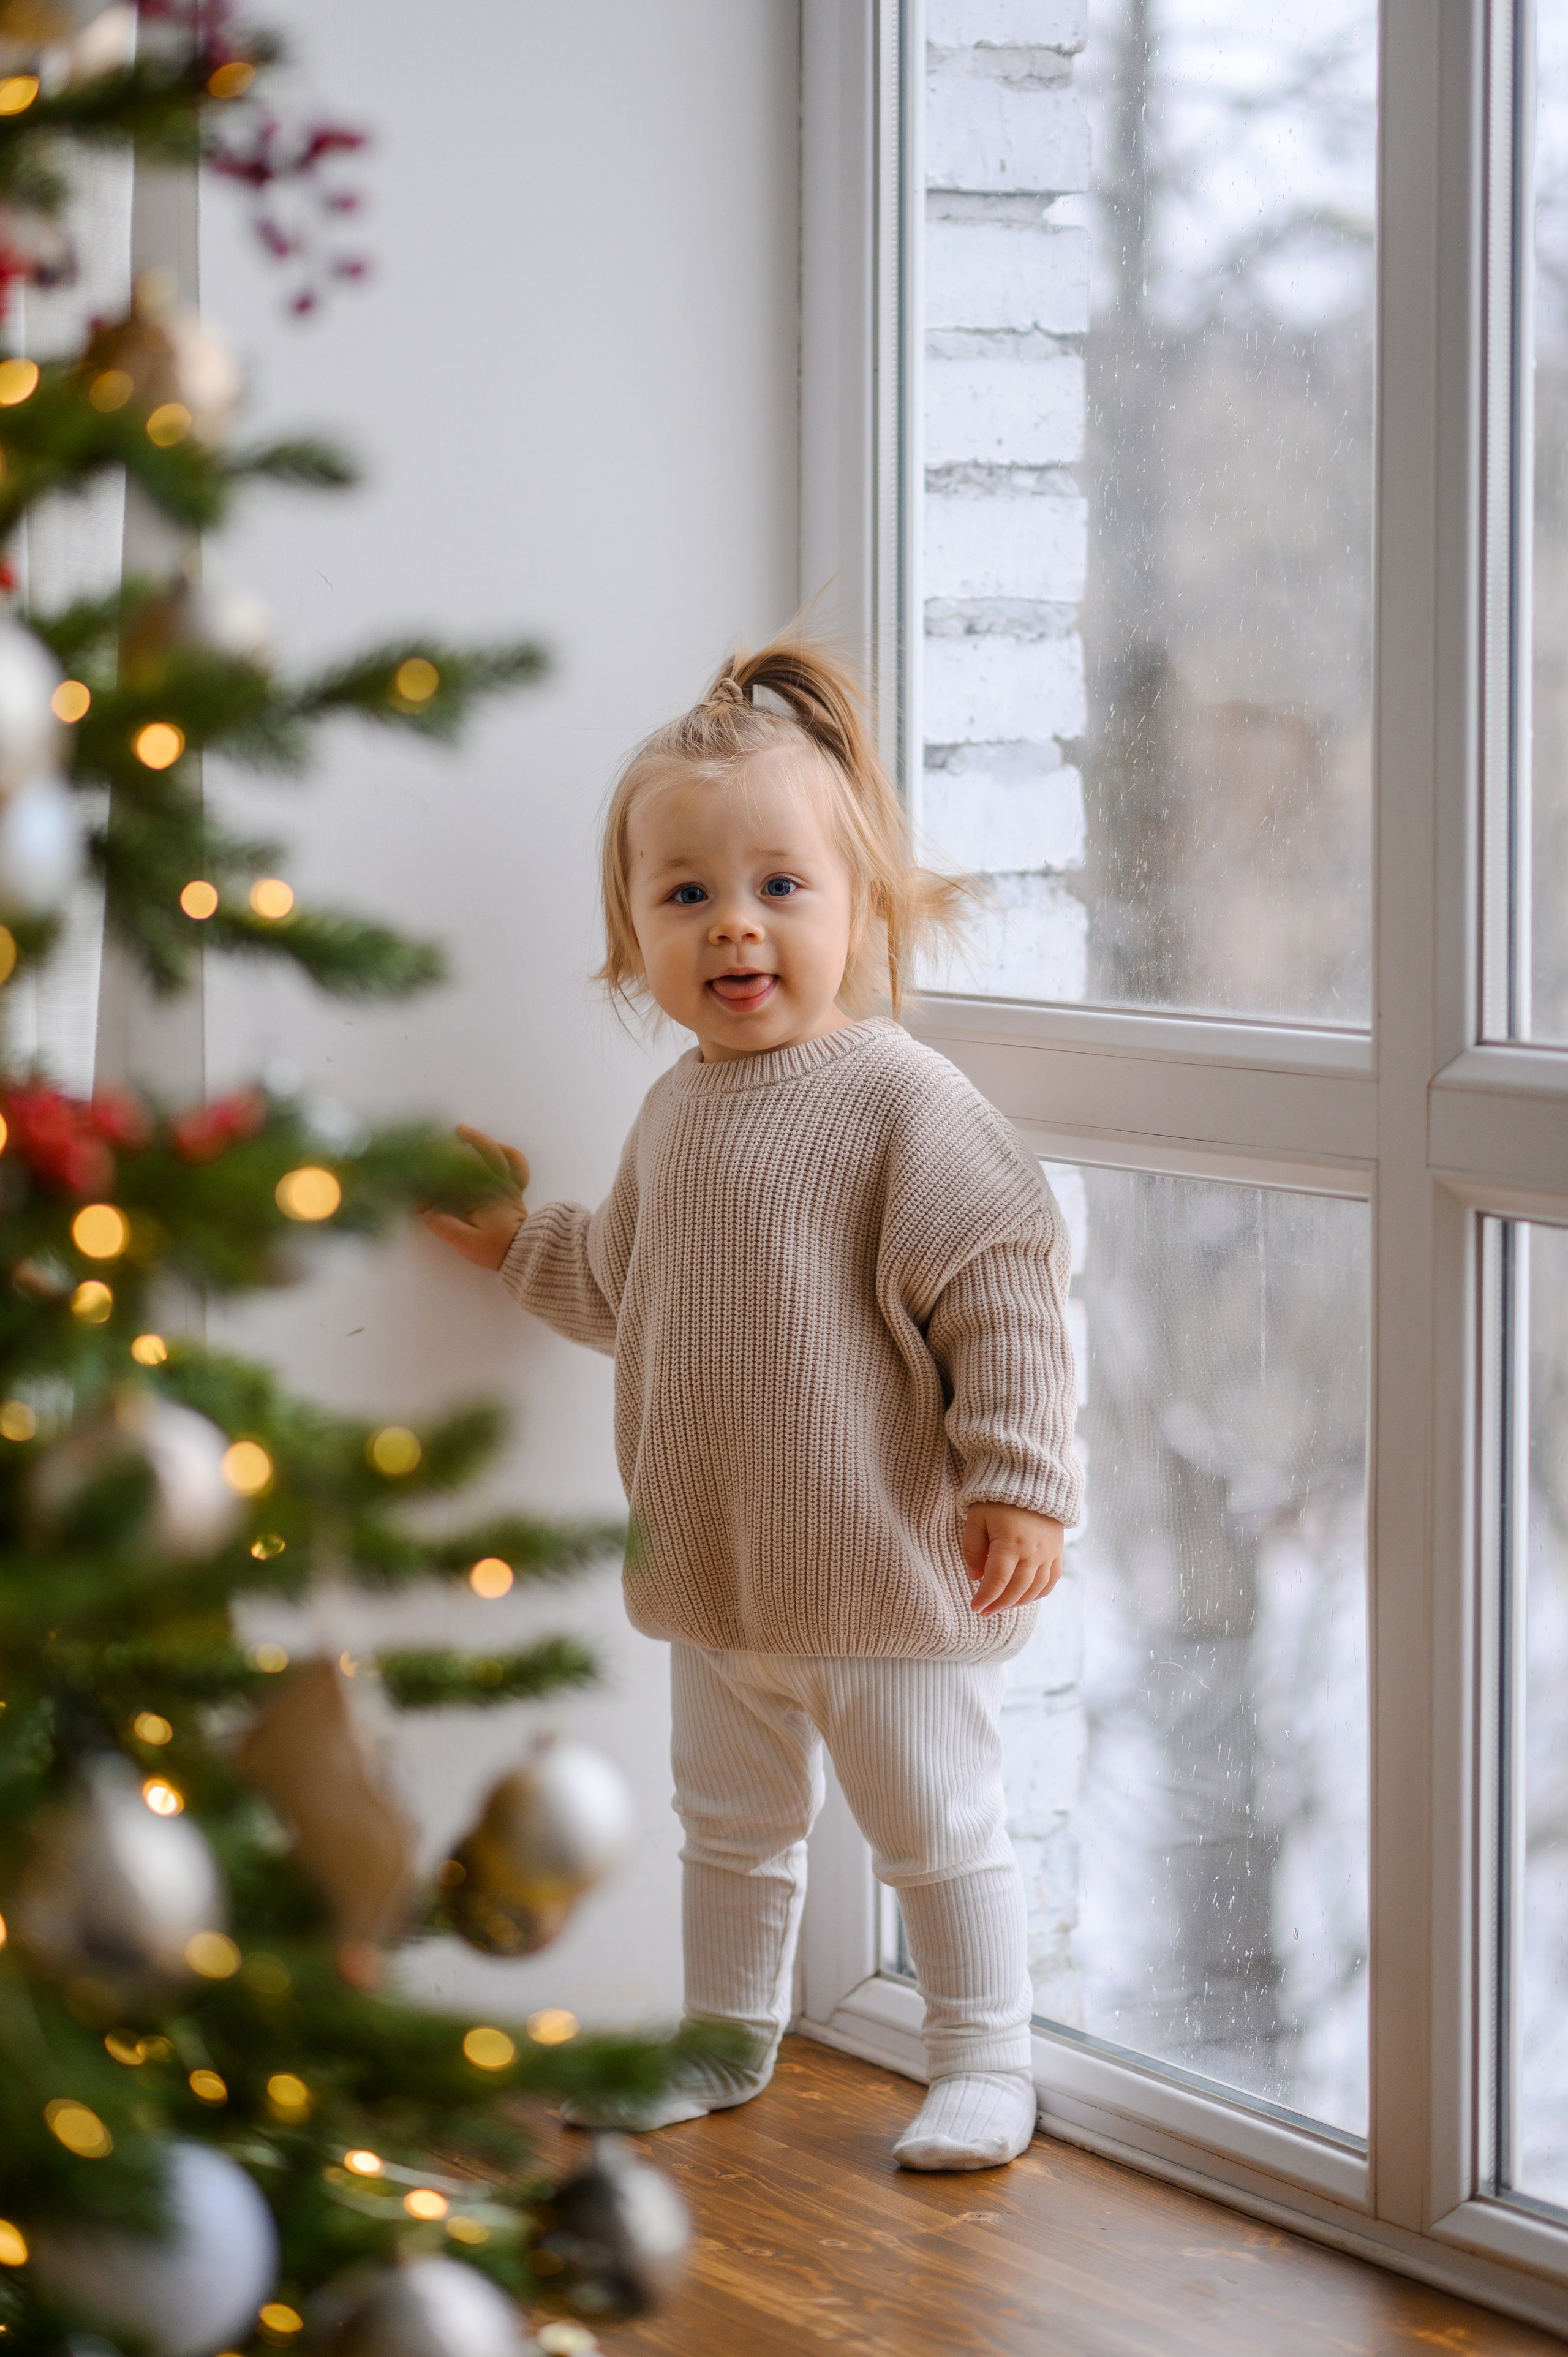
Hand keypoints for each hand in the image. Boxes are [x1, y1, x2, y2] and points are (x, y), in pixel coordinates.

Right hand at [420, 1125, 528, 1270]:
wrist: (527, 1253)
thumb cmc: (496, 1249)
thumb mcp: (467, 1243)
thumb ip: (446, 1226)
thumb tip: (428, 1212)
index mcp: (478, 1197)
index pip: (448, 1181)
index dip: (429, 1184)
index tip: (417, 1196)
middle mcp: (493, 1184)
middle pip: (467, 1160)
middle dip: (444, 1152)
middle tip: (426, 1145)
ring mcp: (506, 1183)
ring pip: (493, 1153)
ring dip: (476, 1140)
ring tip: (461, 1129)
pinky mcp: (516, 1188)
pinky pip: (517, 1164)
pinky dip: (509, 1153)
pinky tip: (499, 1146)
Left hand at [962, 1502, 1064, 1614]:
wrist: (1031, 1479)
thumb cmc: (997, 1499)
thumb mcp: (976, 1518)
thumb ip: (972, 1549)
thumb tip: (975, 1577)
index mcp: (1010, 1542)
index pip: (997, 1580)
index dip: (985, 1597)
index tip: (975, 1606)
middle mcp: (1033, 1551)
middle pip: (1017, 1589)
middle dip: (999, 1604)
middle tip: (985, 1612)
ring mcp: (1049, 1552)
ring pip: (1035, 1589)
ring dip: (1017, 1602)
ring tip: (1001, 1606)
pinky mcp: (1058, 1550)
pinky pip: (1051, 1580)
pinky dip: (1038, 1593)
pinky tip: (1025, 1596)